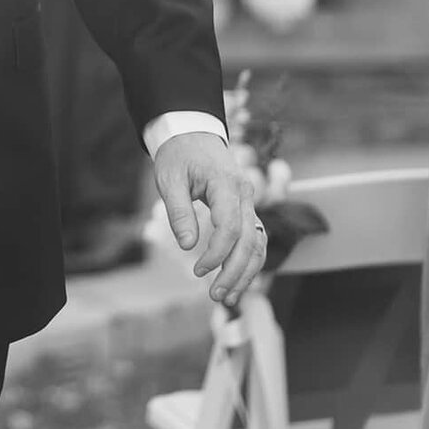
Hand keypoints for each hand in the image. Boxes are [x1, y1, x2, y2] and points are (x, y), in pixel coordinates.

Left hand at [153, 131, 267, 306]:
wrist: (192, 131)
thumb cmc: (178, 154)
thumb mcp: (169, 178)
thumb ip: (179, 211)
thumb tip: (187, 245)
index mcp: (227, 184)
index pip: (231, 227)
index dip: (217, 253)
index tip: (198, 271)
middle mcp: (246, 194)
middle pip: (251, 240)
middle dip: (235, 272)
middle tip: (216, 296)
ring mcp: (249, 202)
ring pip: (259, 242)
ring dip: (247, 272)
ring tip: (228, 297)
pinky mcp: (246, 209)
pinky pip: (256, 238)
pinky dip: (250, 261)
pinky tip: (237, 281)